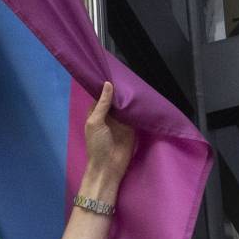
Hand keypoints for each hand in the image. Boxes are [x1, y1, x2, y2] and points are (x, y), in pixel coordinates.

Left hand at [79, 82, 136, 197]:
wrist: (109, 166)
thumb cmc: (97, 145)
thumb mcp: (96, 122)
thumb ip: (102, 104)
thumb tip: (108, 84)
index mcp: (96, 113)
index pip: (101, 95)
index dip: (106, 86)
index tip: (113, 72)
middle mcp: (108, 115)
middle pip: (114, 99)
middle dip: (120, 90)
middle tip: (129, 75)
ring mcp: (120, 121)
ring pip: (125, 106)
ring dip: (129, 98)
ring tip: (136, 82)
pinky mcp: (131, 127)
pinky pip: (134, 115)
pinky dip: (137, 108)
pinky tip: (142, 97)